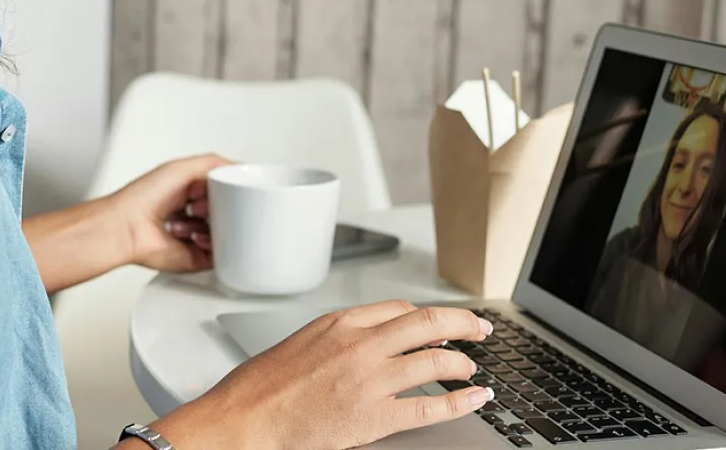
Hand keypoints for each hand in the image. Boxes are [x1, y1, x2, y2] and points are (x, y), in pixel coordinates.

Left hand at [104, 154, 231, 273]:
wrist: (127, 227)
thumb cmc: (143, 198)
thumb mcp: (182, 168)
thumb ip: (215, 164)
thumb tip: (240, 168)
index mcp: (190, 193)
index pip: (224, 191)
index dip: (225, 188)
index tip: (221, 187)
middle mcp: (193, 215)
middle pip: (227, 212)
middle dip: (219, 207)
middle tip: (201, 203)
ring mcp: (196, 237)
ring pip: (225, 233)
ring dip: (213, 224)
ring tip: (192, 217)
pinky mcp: (197, 258)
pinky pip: (220, 255)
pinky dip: (212, 245)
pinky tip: (195, 236)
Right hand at [151, 301, 495, 448]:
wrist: (245, 417)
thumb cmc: (261, 386)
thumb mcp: (301, 342)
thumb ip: (337, 338)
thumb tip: (366, 340)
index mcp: (340, 322)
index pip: (400, 308)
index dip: (428, 316)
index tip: (441, 322)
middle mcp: (360, 343)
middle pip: (429, 322)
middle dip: (463, 324)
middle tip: (480, 330)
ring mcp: (370, 379)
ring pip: (437, 360)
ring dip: (463, 364)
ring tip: (472, 370)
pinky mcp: (374, 415)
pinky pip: (432, 405)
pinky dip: (461, 401)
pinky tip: (475, 399)